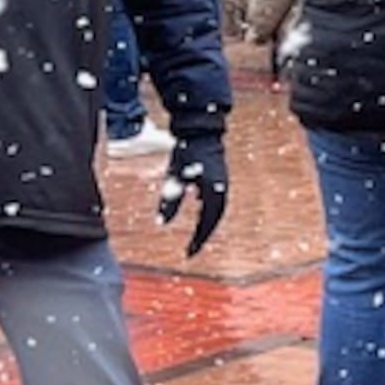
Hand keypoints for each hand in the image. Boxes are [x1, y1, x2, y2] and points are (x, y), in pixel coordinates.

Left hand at [158, 135, 227, 257]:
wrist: (201, 131)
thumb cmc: (186, 153)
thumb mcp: (173, 177)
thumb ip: (169, 201)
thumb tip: (162, 223)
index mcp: (212, 192)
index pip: (206, 223)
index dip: (198, 240)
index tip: (189, 253)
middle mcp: (221, 190)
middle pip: (214, 221)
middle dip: (203, 236)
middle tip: (192, 250)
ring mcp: (222, 185)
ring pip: (217, 212)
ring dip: (207, 226)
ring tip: (196, 238)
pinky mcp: (219, 179)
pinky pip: (217, 203)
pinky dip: (209, 213)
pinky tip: (199, 215)